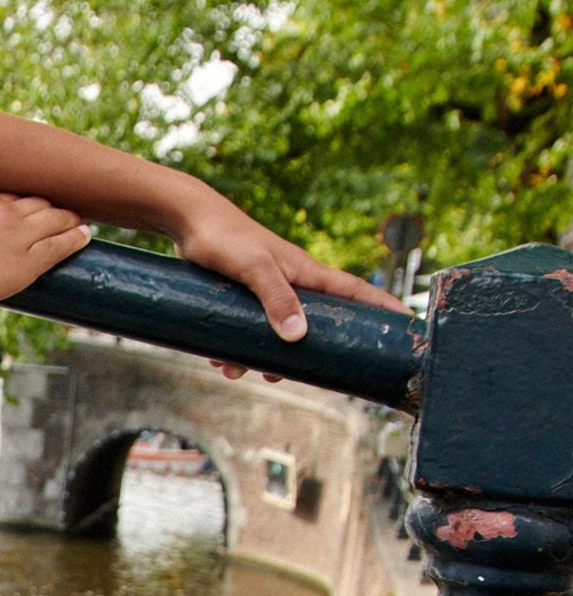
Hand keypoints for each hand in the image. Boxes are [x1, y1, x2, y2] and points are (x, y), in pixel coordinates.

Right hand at [0, 180, 90, 319]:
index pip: (16, 194)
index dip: (25, 201)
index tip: (31, 206)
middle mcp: (7, 214)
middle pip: (40, 203)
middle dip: (51, 207)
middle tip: (61, 213)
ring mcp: (19, 239)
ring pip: (56, 220)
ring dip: (69, 219)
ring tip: (78, 222)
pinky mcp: (26, 266)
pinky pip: (60, 246)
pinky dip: (76, 238)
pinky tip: (85, 235)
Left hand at [171, 188, 409, 380]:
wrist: (187, 219)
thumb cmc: (224, 238)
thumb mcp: (254, 270)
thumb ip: (276, 299)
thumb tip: (299, 336)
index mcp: (305, 272)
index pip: (354, 292)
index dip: (381, 308)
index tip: (406, 324)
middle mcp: (292, 282)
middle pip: (316, 324)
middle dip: (312, 353)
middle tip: (309, 376)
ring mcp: (267, 289)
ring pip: (277, 333)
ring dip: (262, 357)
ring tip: (242, 371)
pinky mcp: (243, 295)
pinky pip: (248, 330)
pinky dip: (237, 348)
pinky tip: (219, 361)